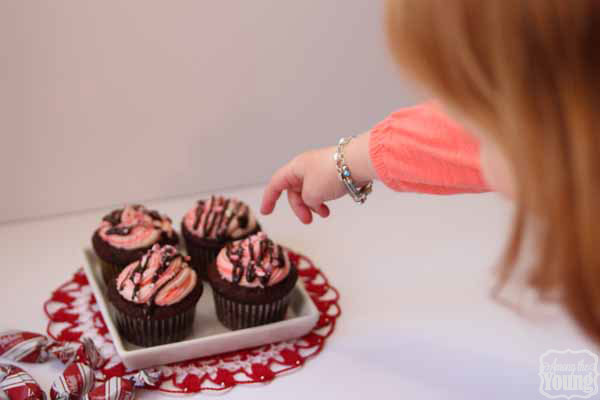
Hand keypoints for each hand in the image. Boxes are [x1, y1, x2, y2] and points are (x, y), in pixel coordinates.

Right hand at [260, 133, 374, 222]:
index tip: (266, 212)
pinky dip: (323, 200)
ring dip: (314, 206)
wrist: (358, 163)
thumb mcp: (312, 193)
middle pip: (294, 191)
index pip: (276, 184)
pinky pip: (321, 190)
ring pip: (309, 192)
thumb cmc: (332, 174)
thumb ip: (305, 200)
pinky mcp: (332, 173)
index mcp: (295, 168)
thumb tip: (311, 201)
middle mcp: (305, 167)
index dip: (269, 198)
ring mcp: (319, 170)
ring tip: (325, 214)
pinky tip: (329, 207)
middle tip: (308, 221)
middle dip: (300, 208)